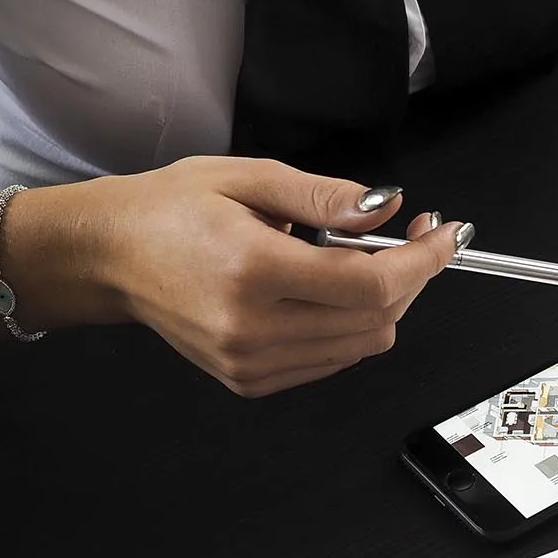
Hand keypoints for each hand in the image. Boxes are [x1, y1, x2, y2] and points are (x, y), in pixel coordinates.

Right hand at [74, 157, 466, 396]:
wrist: (110, 257)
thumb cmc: (172, 209)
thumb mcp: (250, 177)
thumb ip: (326, 197)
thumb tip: (387, 207)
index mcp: (253, 270)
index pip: (371, 285)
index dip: (422, 261)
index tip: (447, 233)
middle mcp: (252, 328)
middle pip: (376, 319)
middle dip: (412, 277)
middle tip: (415, 235)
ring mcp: (250, 362)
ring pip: (361, 345)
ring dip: (384, 303)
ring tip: (363, 258)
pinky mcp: (248, 380)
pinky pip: (332, 361)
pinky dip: (350, 327)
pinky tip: (330, 290)